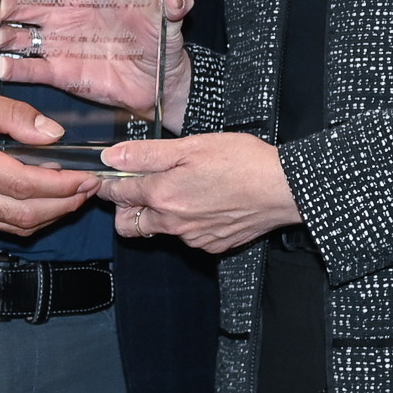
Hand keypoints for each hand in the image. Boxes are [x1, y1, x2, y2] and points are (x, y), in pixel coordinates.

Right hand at [0, 0, 194, 129]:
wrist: (162, 85)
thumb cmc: (161, 46)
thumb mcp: (167, 21)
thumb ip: (172, 6)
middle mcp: (66, 17)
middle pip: (23, 5)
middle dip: (0, 5)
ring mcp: (60, 45)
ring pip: (19, 35)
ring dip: (0, 36)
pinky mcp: (61, 74)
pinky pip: (30, 69)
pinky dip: (10, 68)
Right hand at [0, 81, 99, 235]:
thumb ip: (13, 114)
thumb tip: (53, 134)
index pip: (22, 185)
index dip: (61, 186)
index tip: (87, 177)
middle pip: (21, 214)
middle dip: (63, 205)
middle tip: (89, 189)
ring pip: (11, 226)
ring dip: (49, 216)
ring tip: (75, 196)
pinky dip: (27, 217)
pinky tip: (45, 201)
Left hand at [100, 132, 301, 253]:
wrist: (283, 189)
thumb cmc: (242, 162)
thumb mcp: (191, 146)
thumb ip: (147, 154)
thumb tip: (112, 156)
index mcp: (163, 195)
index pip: (118, 194)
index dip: (109, 182)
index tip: (109, 175)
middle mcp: (173, 223)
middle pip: (128, 224)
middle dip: (127, 207)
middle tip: (143, 184)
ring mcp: (193, 238)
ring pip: (159, 231)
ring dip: (159, 213)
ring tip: (183, 187)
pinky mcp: (212, 245)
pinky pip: (186, 237)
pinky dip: (187, 222)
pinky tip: (205, 200)